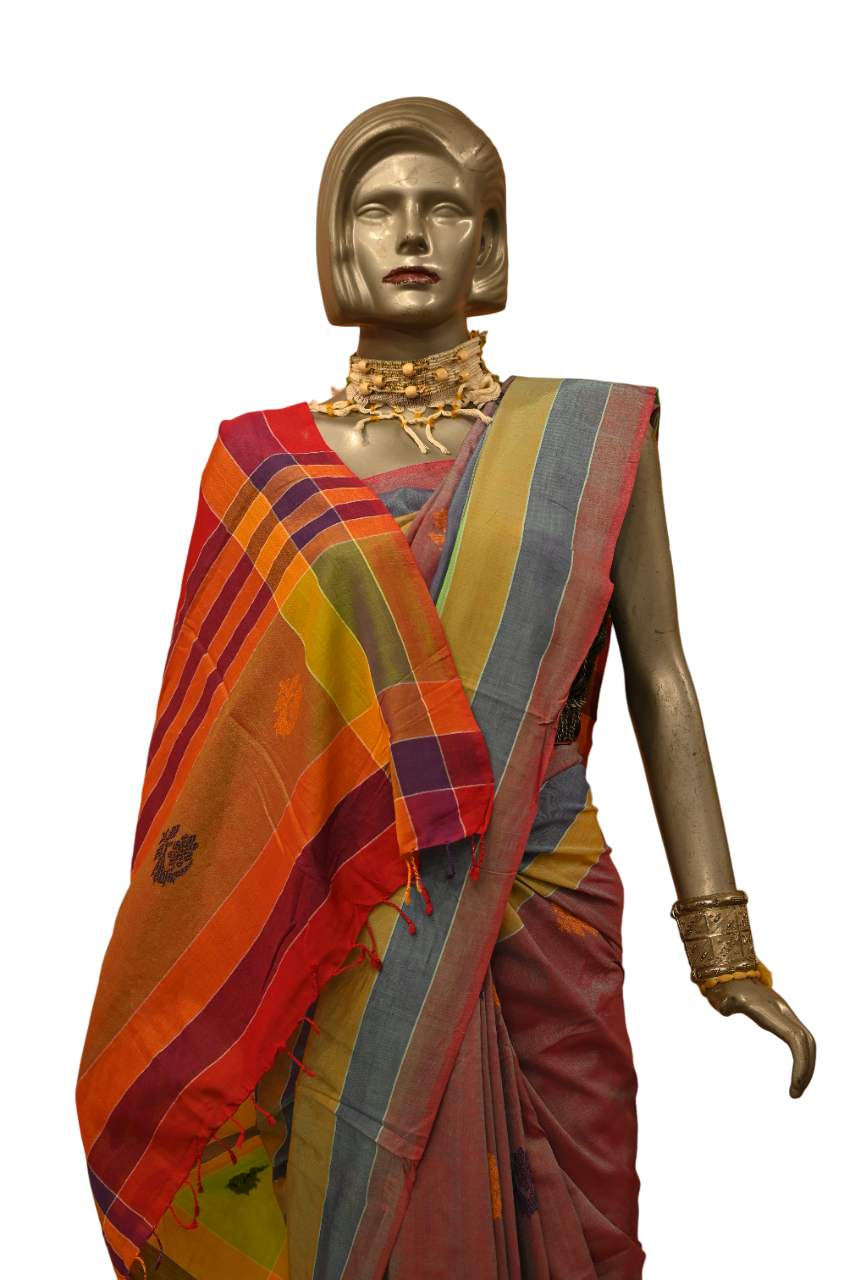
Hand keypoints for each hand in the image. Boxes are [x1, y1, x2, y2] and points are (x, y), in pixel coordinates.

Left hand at [705, 978, 815, 1097]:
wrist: (730, 973)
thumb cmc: (727, 987)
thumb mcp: (726, 995)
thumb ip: (728, 1001)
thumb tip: (725, 1007)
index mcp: (773, 1011)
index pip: (796, 1038)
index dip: (801, 1062)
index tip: (793, 1087)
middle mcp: (784, 1012)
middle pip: (807, 1041)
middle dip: (806, 1069)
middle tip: (794, 1094)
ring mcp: (785, 1015)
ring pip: (807, 1041)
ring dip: (806, 1066)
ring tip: (795, 1091)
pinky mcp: (783, 1018)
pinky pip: (799, 1040)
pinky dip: (801, 1058)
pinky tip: (794, 1075)